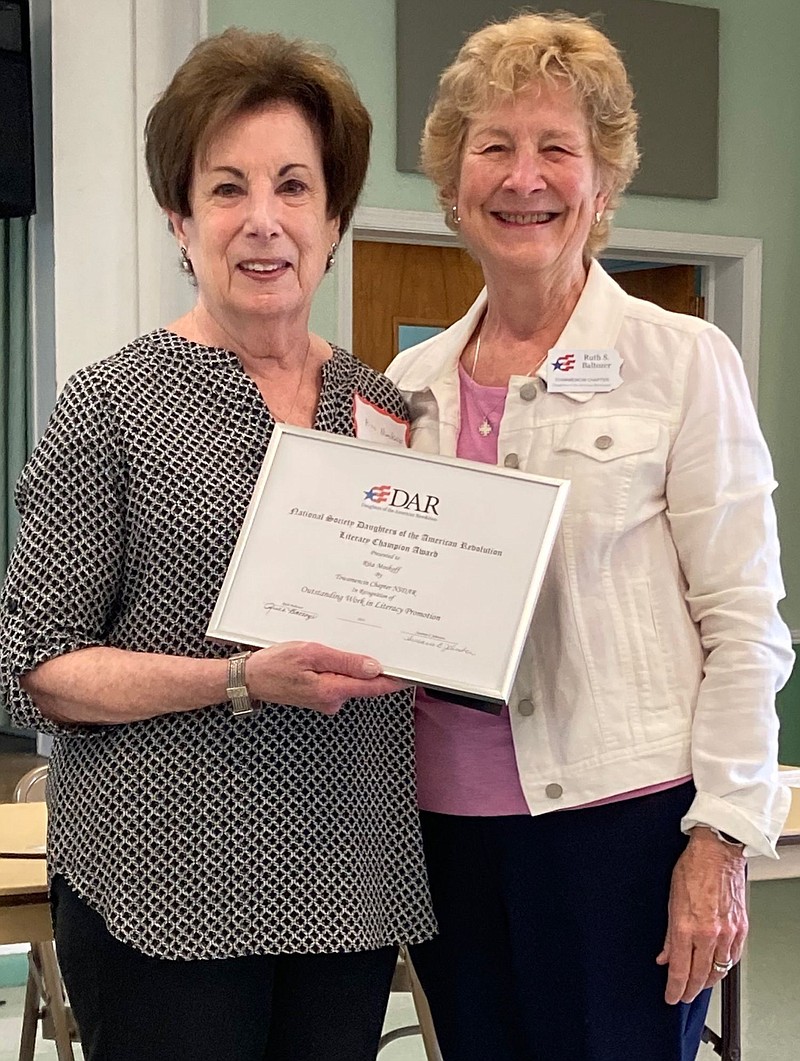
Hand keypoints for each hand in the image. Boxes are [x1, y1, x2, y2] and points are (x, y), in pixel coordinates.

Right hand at [245, 641, 408, 715]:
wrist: (248, 678)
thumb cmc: (274, 664)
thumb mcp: (311, 653)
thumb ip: (345, 661)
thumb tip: (374, 667)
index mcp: (333, 689)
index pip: (375, 687)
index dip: (396, 679)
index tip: (413, 670)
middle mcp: (332, 699)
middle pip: (365, 682)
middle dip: (372, 663)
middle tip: (381, 641)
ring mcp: (326, 699)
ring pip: (350, 679)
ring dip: (352, 663)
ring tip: (342, 643)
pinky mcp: (320, 694)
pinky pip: (338, 679)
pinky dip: (339, 667)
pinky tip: (328, 653)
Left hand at [657, 828, 746, 1003]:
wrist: (718, 853)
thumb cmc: (692, 869)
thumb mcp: (671, 900)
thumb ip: (669, 934)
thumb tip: (664, 956)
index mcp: (686, 926)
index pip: (679, 969)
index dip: (674, 988)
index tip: (671, 997)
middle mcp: (708, 933)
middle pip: (699, 976)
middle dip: (690, 990)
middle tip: (683, 995)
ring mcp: (727, 933)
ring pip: (718, 970)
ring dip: (707, 981)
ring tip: (697, 984)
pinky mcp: (741, 929)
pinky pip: (732, 957)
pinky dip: (723, 966)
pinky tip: (716, 967)